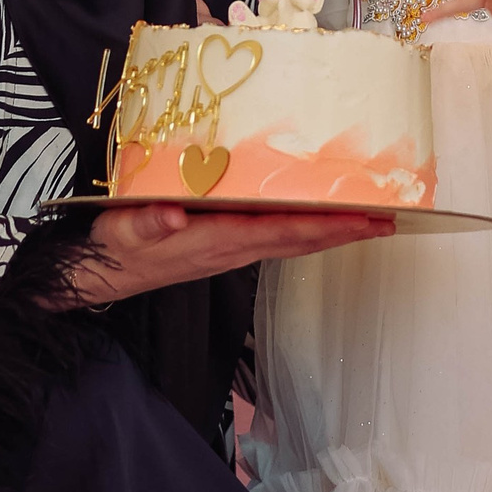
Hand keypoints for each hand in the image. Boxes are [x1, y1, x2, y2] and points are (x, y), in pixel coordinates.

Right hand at [70, 200, 391, 301]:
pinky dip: (307, 229)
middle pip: (302, 241)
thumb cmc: (110, 247)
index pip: (284, 233)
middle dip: (347, 231)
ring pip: (293, 242)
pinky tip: (320, 218)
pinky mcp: (223, 245)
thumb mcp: (121, 232)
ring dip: (334, 232)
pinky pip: (277, 238)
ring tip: (372, 219)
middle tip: (393, 218)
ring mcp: (230, 250)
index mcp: (216, 241)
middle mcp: (232, 249)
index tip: (366, 219)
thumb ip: (147, 222)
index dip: (327, 226)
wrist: (97, 275)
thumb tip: (174, 216)